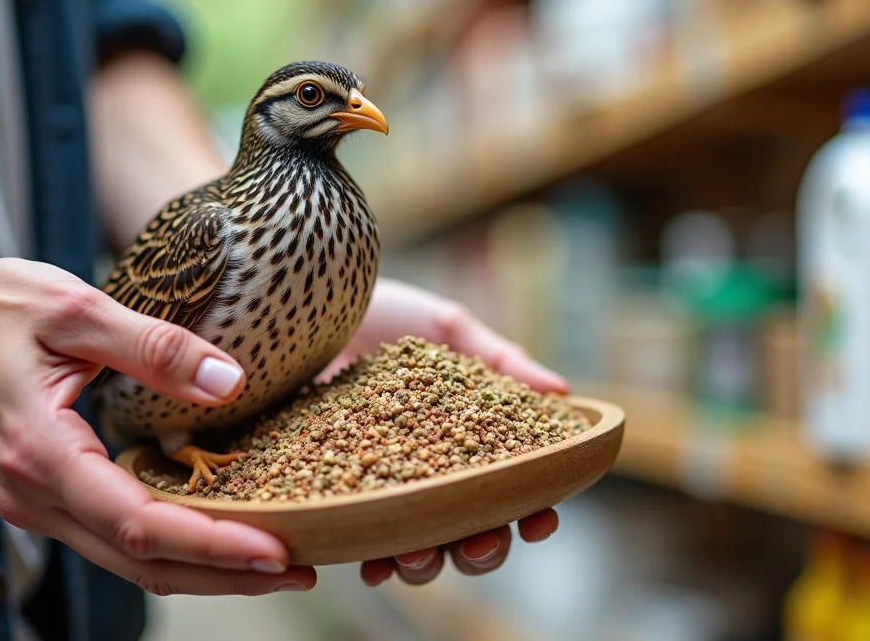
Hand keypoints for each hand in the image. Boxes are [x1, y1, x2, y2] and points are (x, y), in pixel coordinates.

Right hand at [0, 256, 316, 595]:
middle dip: (225, 575)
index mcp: (42, 454)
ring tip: (275, 560)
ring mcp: (35, 504)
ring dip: (202, 568)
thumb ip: (155, 347)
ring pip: (130, 561)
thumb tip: (229, 380)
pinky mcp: (43, 496)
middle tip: (302, 570)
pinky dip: (171, 545)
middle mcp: (35, 497)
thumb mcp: (76, 308)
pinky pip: (115, 537)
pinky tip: (217, 531)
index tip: (279, 552)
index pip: (142, 523)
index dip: (215, 546)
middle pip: (143, 562)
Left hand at [321, 278, 566, 586]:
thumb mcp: (445, 331)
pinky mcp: (333, 494)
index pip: (512, 490)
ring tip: (419, 551)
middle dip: (482, 549)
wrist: (308, 306)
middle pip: (470, 535)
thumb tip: (561, 392)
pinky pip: (357, 540)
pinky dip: (370, 558)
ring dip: (426, 562)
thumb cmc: (385, 315)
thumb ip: (500, 360)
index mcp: (468, 443)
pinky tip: (371, 564)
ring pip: (418, 550)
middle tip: (479, 542)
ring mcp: (382, 489)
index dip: (533, 511)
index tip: (541, 518)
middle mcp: (430, 476)